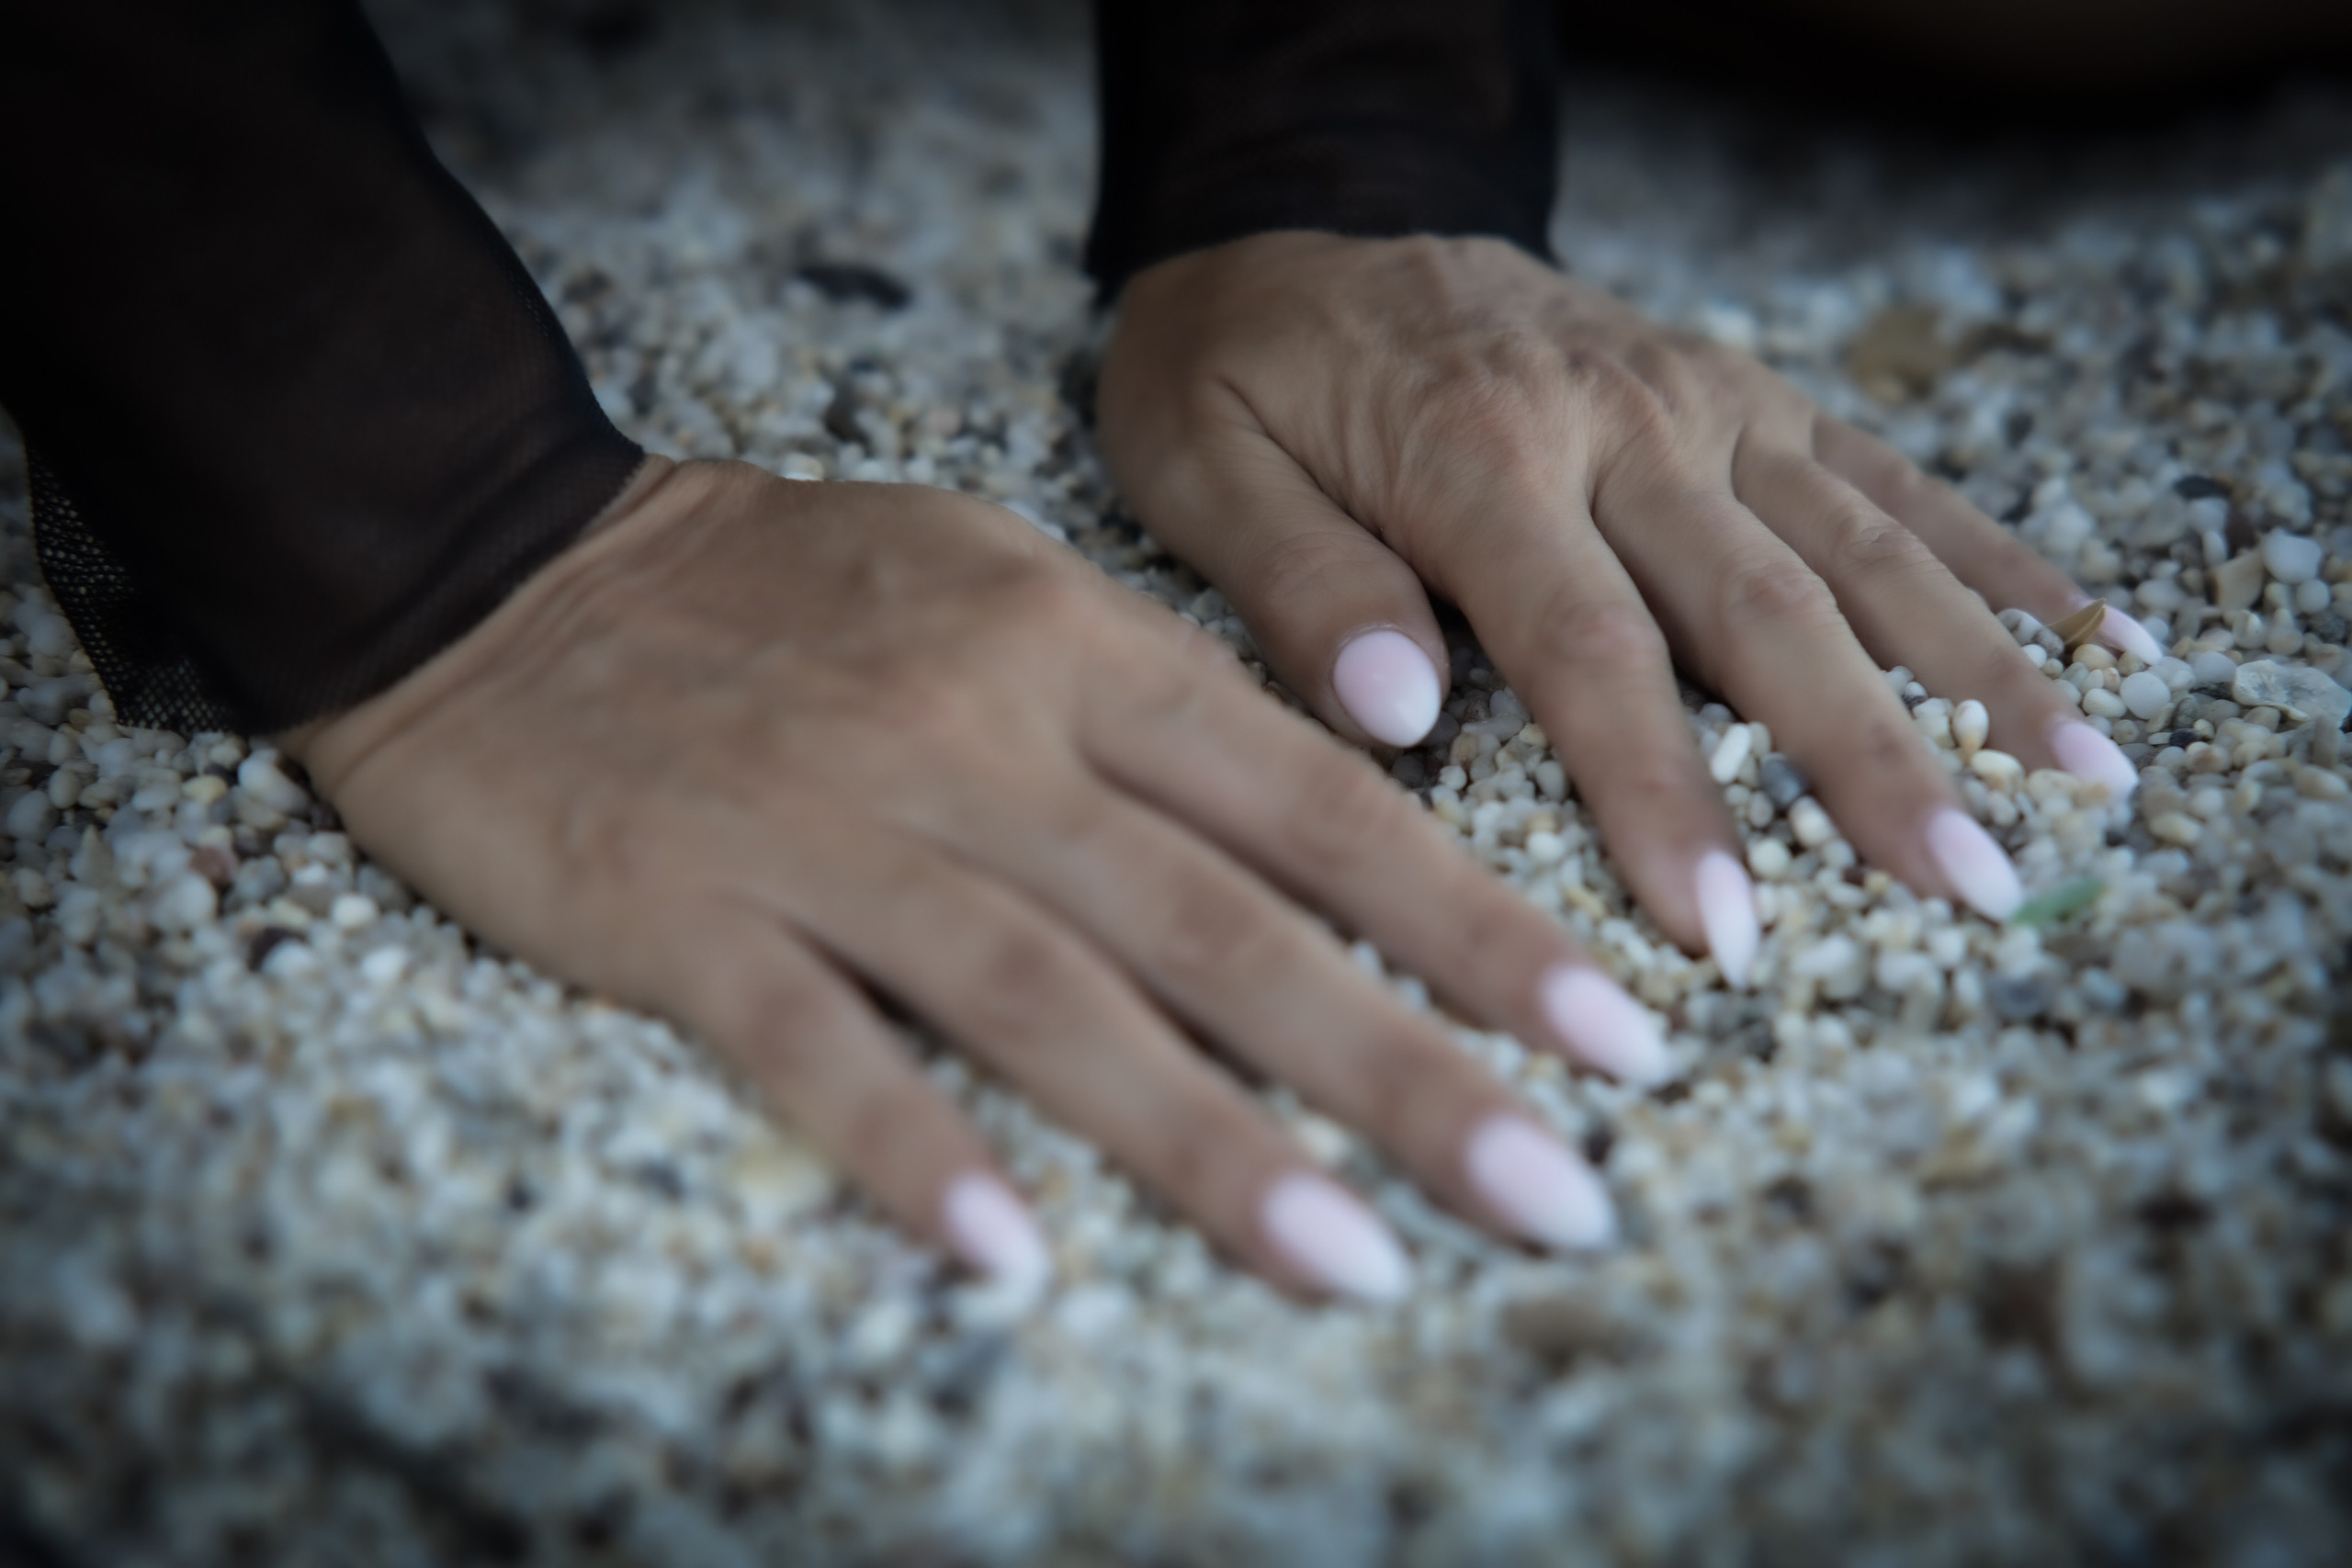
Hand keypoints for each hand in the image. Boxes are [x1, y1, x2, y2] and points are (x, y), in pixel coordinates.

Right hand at [290, 457, 1673, 1299]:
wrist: (493, 557)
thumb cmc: (769, 581)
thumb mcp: (986, 576)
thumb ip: (1142, 698)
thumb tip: (1321, 806)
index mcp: (1070, 650)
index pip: (1315, 804)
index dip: (1473, 923)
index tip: (1610, 1035)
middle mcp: (981, 742)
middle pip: (1226, 924)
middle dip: (1407, 1068)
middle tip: (1557, 1196)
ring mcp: (834, 831)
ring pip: (1054, 999)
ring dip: (1211, 1143)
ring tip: (1359, 1267)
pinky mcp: (685, 915)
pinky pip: (817, 1049)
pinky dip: (915, 1152)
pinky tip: (1013, 1261)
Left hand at [1097, 232, 2149, 967]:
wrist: (1303, 220)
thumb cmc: (1240, 373)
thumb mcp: (1201, 468)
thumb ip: (1298, 585)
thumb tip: (1395, 717)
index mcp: (1477, 457)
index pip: (1588, 653)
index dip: (1661, 796)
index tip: (1721, 931)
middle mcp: (1617, 422)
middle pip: (1764, 611)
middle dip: (1871, 761)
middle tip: (1964, 891)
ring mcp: (1700, 401)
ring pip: (1860, 547)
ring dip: (1976, 669)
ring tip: (2081, 786)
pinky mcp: (1742, 396)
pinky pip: (1885, 479)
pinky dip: (1992, 560)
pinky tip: (2093, 636)